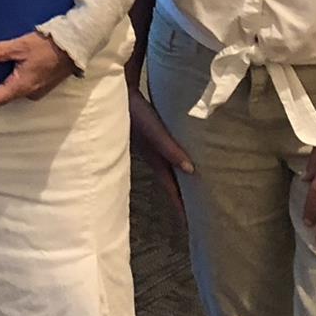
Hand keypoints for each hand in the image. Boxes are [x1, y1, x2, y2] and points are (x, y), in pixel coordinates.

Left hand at [0, 31, 74, 109]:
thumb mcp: (19, 46)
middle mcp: (28, 94)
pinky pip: (23, 81)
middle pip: (1, 94)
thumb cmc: (49, 46)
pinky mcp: (43, 82)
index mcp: (20, 88)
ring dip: (3, 75)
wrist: (78, 43)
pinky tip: (14, 57)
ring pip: (12, 87)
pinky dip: (15, 72)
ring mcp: (37, 89)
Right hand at [126, 84, 193, 220]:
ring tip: (194, 188)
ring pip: (169, 168)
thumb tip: (190, 170)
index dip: (179, 205)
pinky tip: (183, 158)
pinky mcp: (152, 135)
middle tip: (197, 210)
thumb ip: (169, 148)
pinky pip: (168, 154)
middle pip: (171, 181)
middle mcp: (153, 156)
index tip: (190, 223)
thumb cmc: (135, 111)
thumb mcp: (152, 131)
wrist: (117, 92)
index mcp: (153, 159)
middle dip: (181, 196)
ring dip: (180, 179)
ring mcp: (151, 146)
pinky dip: (176, 161)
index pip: (170, 188)